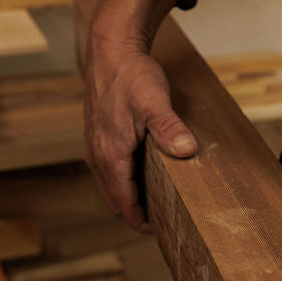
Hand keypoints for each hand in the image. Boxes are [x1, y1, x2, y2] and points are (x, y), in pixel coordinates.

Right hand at [84, 0, 196, 231]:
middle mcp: (98, 155)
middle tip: (159, 224)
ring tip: (153, 205)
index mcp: (110, 154)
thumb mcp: (155, 102)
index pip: (122, 201)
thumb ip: (169, 128)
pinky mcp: (98, 136)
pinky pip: (108, 170)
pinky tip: (141, 176)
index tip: (158, 231)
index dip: (139, 220)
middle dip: (133, 215)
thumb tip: (186, 152)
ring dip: (127, 198)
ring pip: (109, 185)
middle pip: (114, 199)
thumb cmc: (132, 75)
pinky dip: (122, 182)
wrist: (111, 50)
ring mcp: (95, 146)